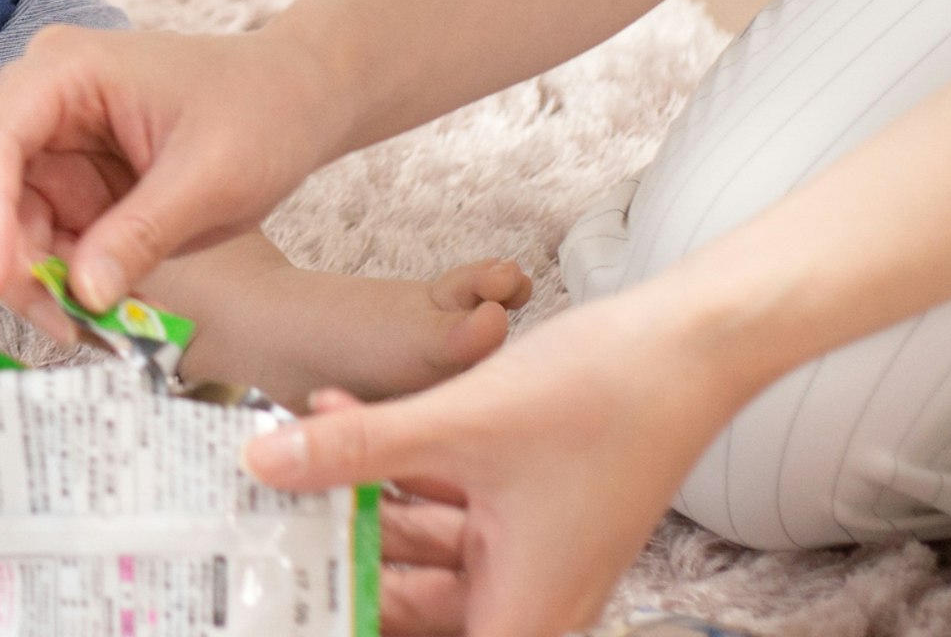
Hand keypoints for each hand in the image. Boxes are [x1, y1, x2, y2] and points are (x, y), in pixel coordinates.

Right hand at [0, 22, 355, 341]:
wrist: (296, 100)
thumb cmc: (261, 112)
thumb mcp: (210, 178)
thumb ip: (142, 232)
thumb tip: (81, 294)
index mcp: (66, 71)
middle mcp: (42, 101)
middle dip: (8, 258)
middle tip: (59, 323)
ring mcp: (53, 143)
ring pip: (3, 223)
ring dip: (32, 279)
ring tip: (87, 327)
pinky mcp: (71, 182)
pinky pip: (40, 239)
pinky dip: (57, 280)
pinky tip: (95, 312)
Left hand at [244, 290, 744, 636]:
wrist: (688, 342)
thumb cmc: (600, 398)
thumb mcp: (455, 426)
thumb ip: (354, 450)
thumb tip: (262, 467)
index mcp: (524, 613)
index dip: (357, 624)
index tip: (301, 602)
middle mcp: (533, 596)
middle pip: (416, 605)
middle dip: (341, 560)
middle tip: (268, 520)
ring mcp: (534, 550)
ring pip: (426, 549)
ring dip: (363, 501)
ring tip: (292, 454)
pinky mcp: (533, 505)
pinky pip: (451, 505)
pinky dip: (402, 469)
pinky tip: (341, 416)